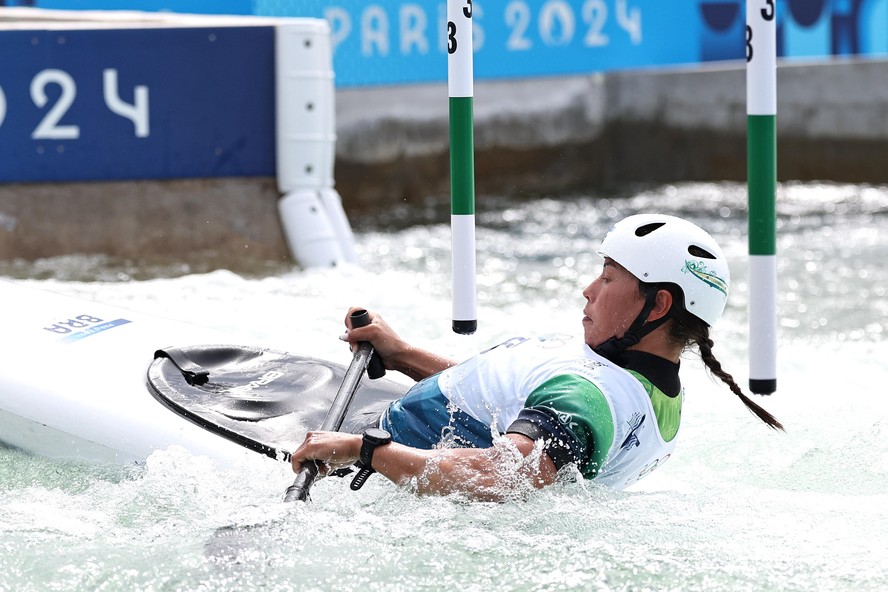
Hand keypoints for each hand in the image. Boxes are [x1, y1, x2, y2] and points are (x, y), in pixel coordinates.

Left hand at [291, 431, 361, 474]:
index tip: (314, 468)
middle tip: (320, 470)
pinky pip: (296, 460)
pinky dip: (299, 468)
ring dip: (307, 467)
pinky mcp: (310, 447)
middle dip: (307, 466)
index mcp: (317, 437)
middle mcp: (312, 436)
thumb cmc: (347, 450)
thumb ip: (320, 459)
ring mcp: (310, 441)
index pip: (304, 452)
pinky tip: (313, 470)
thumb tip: (316, 468)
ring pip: (298, 458)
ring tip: (323, 468)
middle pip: (300, 455)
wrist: (356, 447)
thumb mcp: (331, 454)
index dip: (307, 463)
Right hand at [340, 307, 457, 380]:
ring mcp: (366, 336)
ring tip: (359, 350)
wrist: (398, 358)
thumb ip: (357, 333)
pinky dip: (354, 349)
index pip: (354, 311)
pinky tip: (360, 352)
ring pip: (350, 337)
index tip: (351, 328)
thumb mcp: (373, 332)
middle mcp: (368, 326)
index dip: (350, 319)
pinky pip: (353, 346)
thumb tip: (343, 336)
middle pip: (350, 326)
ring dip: (352, 344)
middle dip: (350, 335)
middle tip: (356, 343)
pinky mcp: (365, 346)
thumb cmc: (391, 343)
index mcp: (371, 317)